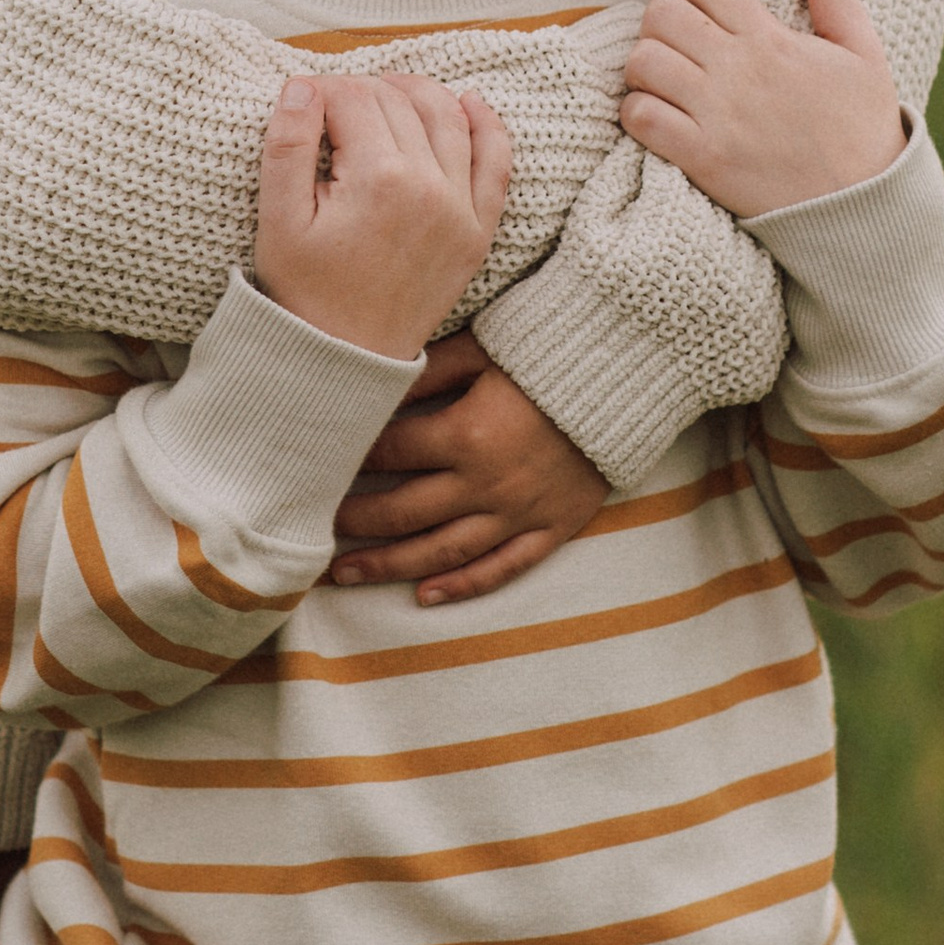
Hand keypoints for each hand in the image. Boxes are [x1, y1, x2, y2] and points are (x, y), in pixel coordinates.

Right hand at [254, 73, 511, 362]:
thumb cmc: (304, 291)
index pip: (353, 98)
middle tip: (334, 104)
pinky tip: (471, 101)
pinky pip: (496, 164)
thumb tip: (303, 84)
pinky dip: (488, 126)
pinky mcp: (477, 231)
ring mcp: (461, 209)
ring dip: (419, 93)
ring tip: (389, 90)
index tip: (304, 101)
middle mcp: (430, 186)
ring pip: (448, 117)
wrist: (344, 359)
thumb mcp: (278, 218)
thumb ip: (288, 145)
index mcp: (378, 179)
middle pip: (398, 102)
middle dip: (363, 90)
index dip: (322, 89)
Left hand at [330, 333, 609, 606]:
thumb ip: (428, 369)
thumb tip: (373, 382)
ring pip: (442, 551)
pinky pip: (502, 568)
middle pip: (403, 512)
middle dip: (353, 521)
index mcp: (466, 434)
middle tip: (312, 527)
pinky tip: (425, 596)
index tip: (317, 462)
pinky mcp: (553, 528)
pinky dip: (463, 585)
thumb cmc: (549, 353)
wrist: (631, 374)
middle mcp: (487, 484)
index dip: (348, 458)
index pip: (389, 453)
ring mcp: (520, 512)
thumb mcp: (484, 349)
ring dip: (388, 565)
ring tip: (343, 574)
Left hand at [618, 0, 905, 215]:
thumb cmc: (863, 126)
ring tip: (663, 80)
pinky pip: (640, 117)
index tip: (699, 13)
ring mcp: (716, 116)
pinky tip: (659, 117)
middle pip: (662, 15)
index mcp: (772, 39)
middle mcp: (739, 71)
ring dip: (644, 68)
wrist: (862, 207)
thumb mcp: (863, 49)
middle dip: (661, 24)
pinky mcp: (701, 158)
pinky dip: (638, 112)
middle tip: (676, 46)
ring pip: (642, 62)